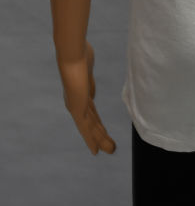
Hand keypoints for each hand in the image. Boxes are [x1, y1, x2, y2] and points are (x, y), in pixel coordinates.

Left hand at [57, 40, 115, 155]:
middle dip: (101, 135)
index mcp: (80, 94)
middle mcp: (77, 103)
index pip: (91, 112)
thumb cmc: (79, 55)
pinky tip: (95, 150)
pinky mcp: (77, 110)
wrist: (72, 56)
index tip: (102, 132)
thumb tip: (91, 92)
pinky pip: (86, 129)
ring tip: (111, 150)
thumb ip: (90, 81)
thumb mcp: (88, 68)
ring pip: (91, 128)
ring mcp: (76, 107)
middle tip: (111, 147)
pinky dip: (91, 140)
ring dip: (101, 140)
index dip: (97, 123)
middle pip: (92, 123)